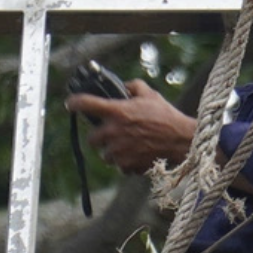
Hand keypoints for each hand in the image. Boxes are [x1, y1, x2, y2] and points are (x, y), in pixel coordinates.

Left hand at [68, 80, 198, 172]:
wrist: (181, 140)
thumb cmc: (166, 116)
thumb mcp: (150, 94)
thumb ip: (133, 86)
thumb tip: (123, 87)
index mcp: (116, 111)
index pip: (85, 104)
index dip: (74, 103)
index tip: (70, 104)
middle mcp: (113, 132)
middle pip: (92, 138)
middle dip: (99, 136)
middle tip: (111, 133)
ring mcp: (118, 151)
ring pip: (104, 154)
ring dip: (112, 151)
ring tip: (128, 146)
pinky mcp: (126, 166)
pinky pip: (119, 166)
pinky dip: (126, 162)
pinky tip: (138, 155)